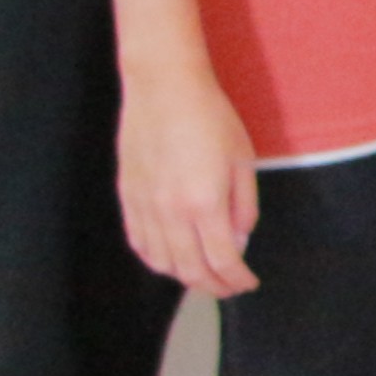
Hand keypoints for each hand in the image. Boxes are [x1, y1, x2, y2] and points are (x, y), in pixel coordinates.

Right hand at [119, 61, 258, 297]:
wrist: (163, 88)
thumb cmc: (211, 118)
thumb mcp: (243, 160)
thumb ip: (243, 206)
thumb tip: (240, 241)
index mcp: (204, 203)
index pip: (222, 260)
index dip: (237, 279)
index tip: (248, 283)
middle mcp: (170, 212)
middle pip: (190, 270)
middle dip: (214, 287)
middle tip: (230, 287)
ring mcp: (144, 206)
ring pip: (162, 262)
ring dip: (185, 277)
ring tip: (205, 275)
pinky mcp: (127, 197)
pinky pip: (139, 243)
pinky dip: (156, 260)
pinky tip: (171, 259)